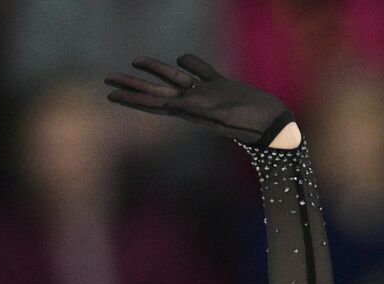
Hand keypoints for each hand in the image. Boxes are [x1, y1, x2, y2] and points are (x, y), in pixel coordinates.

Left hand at [104, 54, 293, 146]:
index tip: (110, 95)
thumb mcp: (225, 117)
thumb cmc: (252, 124)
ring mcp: (207, 93)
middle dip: (132, 85)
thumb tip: (180, 101)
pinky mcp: (221, 85)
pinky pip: (200, 71)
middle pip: (156, 91)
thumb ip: (203, 109)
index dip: (132, 99)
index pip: (154, 103)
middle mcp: (194, 102)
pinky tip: (182, 58)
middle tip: (108, 79)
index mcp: (191, 111)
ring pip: (175, 77)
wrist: (274, 126)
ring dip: (154, 69)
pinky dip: (190, 62)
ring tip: (134, 61)